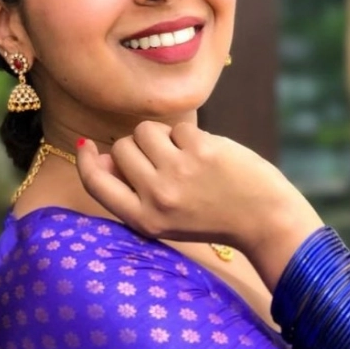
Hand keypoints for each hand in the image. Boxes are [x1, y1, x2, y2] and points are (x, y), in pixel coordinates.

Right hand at [76, 121, 322, 286]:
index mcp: (143, 219)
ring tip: (184, 154)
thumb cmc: (213, 217)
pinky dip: (191, 136)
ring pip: (145, 131)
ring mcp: (177, 172)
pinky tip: (207, 155)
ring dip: (161, 136)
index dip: (86, 161)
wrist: (263, 220)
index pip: (96, 184)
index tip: (86, 145)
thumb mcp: (165, 219)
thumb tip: (100, 157)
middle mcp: (155, 197)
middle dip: (139, 147)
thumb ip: (133, 192)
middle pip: (122, 149)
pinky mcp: (200, 150)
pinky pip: (178, 127)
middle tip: (166, 161)